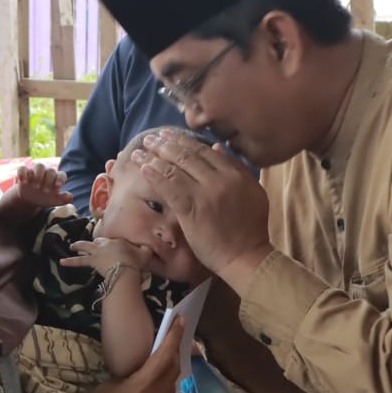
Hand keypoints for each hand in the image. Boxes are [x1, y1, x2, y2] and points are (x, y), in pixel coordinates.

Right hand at [11, 163, 71, 209]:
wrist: (31, 199)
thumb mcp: (55, 201)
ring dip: (38, 174)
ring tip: (36, 186)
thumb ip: (64, 199)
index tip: (57, 187)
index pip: (61, 175)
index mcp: (56, 179)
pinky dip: (22, 173)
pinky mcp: (25, 173)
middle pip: (50, 170)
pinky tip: (23, 182)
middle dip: (48, 180)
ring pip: (39, 165)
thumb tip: (69, 196)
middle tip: (44, 191)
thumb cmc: (45, 198)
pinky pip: (23, 168)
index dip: (60, 179)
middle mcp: (47, 173)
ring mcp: (36, 172)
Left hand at [62, 236, 152, 277]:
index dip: (110, 244)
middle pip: (98, 241)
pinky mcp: (92, 261)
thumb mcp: (145, 253)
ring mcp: (97, 252)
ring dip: (78, 246)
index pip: (112, 241)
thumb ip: (146, 249)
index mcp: (118, 241)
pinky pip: (79, 261)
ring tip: (71, 246)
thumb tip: (151, 247)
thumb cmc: (135, 261)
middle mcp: (106, 244)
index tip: (111, 247)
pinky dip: (70, 262)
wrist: (126, 268)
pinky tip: (61, 262)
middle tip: (90, 244)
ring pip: (85, 246)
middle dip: (94, 243)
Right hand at [70, 315, 183, 392]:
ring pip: (170, 388)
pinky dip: (162, 391)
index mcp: (143, 385)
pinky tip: (152, 391)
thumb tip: (133, 378)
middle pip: (174, 370)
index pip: (164, 355)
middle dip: (176, 351)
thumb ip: (124, 379)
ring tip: (164, 363)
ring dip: (170, 373)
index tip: (181, 321)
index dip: (174, 336)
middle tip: (175, 338)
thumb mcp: (105, 388)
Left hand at [131, 130, 273, 289]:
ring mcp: (205, 194)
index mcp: (235, 173)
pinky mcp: (191, 210)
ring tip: (140, 151)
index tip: (168, 135)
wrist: (246, 257)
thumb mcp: (252, 191)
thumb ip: (236, 168)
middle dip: (165, 144)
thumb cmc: (249, 228)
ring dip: (154, 157)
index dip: (183, 141)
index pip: (204, 150)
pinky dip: (154, 175)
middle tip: (150, 139)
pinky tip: (143, 168)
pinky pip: (169, 187)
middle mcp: (220, 179)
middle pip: (188, 155)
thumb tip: (216, 147)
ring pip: (176, 168)